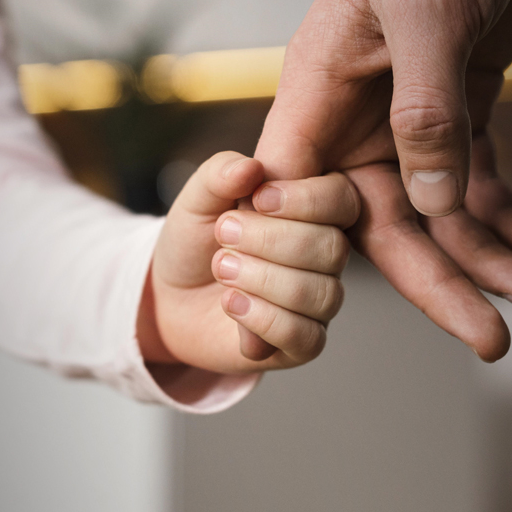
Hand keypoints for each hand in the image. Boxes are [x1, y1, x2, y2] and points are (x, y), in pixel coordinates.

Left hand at [138, 152, 358, 373]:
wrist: (169, 295)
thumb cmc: (195, 240)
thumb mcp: (198, 198)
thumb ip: (221, 174)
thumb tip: (251, 168)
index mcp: (314, 212)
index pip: (342, 201)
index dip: (305, 200)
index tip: (257, 199)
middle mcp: (325, 257)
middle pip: (331, 249)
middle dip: (272, 241)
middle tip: (224, 234)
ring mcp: (317, 302)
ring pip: (319, 294)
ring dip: (263, 279)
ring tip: (221, 267)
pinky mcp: (300, 344)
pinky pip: (305, 337)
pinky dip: (264, 319)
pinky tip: (231, 303)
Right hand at [254, 0, 511, 359]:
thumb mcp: (428, 10)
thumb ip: (424, 109)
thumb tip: (433, 204)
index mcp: (321, 88)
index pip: (295, 191)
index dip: (304, 254)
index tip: (323, 313)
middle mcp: (358, 112)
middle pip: (382, 219)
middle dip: (437, 279)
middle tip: (490, 335)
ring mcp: (409, 110)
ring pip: (437, 206)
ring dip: (486, 252)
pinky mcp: (460, 102)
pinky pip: (476, 174)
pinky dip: (507, 211)